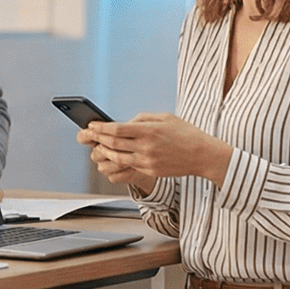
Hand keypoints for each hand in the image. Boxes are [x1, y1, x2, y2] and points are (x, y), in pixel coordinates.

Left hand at [82, 113, 232, 185]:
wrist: (203, 155)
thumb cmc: (185, 133)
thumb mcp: (165, 118)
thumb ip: (142, 118)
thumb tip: (124, 122)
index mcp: (149, 130)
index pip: (117, 129)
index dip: (100, 128)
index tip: (91, 125)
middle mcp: (146, 146)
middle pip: (113, 143)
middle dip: (96, 139)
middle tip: (86, 135)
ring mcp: (147, 161)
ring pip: (117, 157)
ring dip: (104, 152)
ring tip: (97, 146)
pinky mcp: (150, 170)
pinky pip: (128, 166)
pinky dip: (116, 161)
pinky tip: (111, 156)